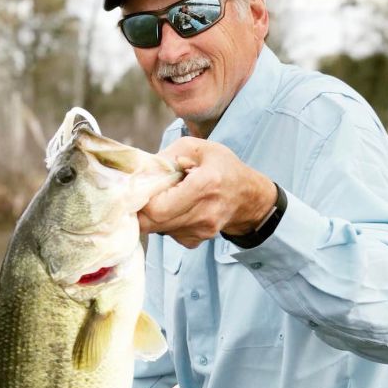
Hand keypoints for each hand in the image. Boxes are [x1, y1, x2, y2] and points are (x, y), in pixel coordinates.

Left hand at [138, 137, 277, 247]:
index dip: (141, 200)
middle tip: (144, 193)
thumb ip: (166, 156)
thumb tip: (140, 173)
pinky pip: (168, 234)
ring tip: (169, 197)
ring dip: (155, 214)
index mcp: (204, 185)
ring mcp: (201, 231)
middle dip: (142, 209)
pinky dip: (166, 222)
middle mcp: (204, 213)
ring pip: (158, 229)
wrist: (247, 197)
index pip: (157, 207)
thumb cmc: (222, 167)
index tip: (139, 187)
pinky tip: (179, 208)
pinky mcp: (196, 240)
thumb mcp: (198, 148)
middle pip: (153, 223)